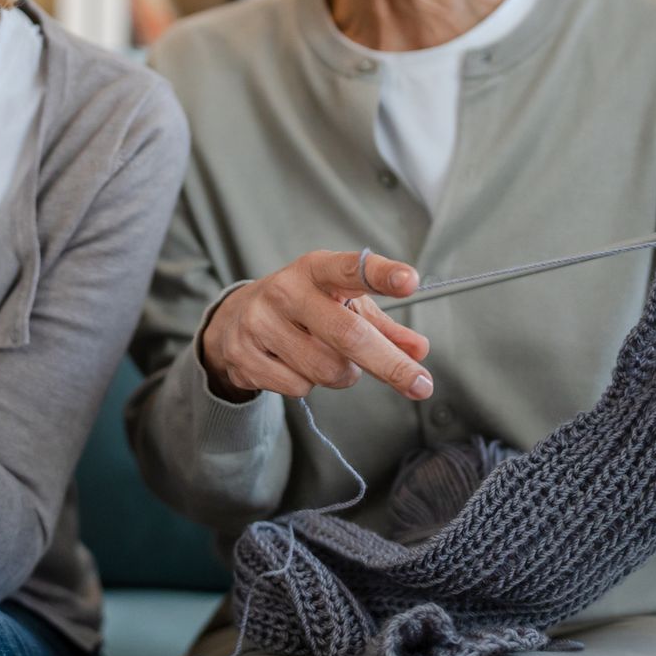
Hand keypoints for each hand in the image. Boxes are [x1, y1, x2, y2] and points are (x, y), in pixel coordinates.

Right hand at [198, 250, 432, 402]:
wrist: (233, 319)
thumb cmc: (303, 308)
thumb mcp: (341, 304)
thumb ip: (382, 326)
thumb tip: (418, 350)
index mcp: (315, 269)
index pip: (351, 269)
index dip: (381, 275)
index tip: (410, 280)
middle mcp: (285, 290)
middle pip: (348, 334)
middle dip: (390, 364)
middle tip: (421, 385)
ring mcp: (260, 322)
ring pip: (327, 369)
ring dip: (342, 374)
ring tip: (327, 358)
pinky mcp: (244, 354)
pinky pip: (299, 387)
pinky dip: (308, 384)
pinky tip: (294, 365)